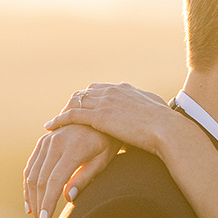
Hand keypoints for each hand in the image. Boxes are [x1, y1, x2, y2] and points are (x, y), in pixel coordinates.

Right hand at [22, 122, 116, 217]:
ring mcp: (46, 141)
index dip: (48, 204)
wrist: (98, 115)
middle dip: (40, 207)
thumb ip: (85, 177)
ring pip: (31, 175)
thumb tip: (68, 198)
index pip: (54, 181)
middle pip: (40, 181)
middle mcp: (55, 142)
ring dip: (32, 200)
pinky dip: (28, 187)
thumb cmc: (106, 141)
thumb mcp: (103, 160)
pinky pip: (31, 167)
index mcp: (72, 148)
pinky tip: (30, 204)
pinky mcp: (42, 142)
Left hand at [44, 83, 185, 159]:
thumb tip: (150, 112)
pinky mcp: (99, 116)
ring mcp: (105, 102)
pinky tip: (50, 127)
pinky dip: (59, 119)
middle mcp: (112, 91)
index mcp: (125, 89)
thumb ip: (148, 108)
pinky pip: (72, 115)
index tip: (82, 107)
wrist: (167, 129)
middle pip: (84, 93)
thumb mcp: (156, 111)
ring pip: (76, 102)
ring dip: (63, 111)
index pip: (100, 89)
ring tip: (54, 122)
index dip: (88, 98)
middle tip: (63, 115)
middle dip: (73, 103)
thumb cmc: (165, 126)